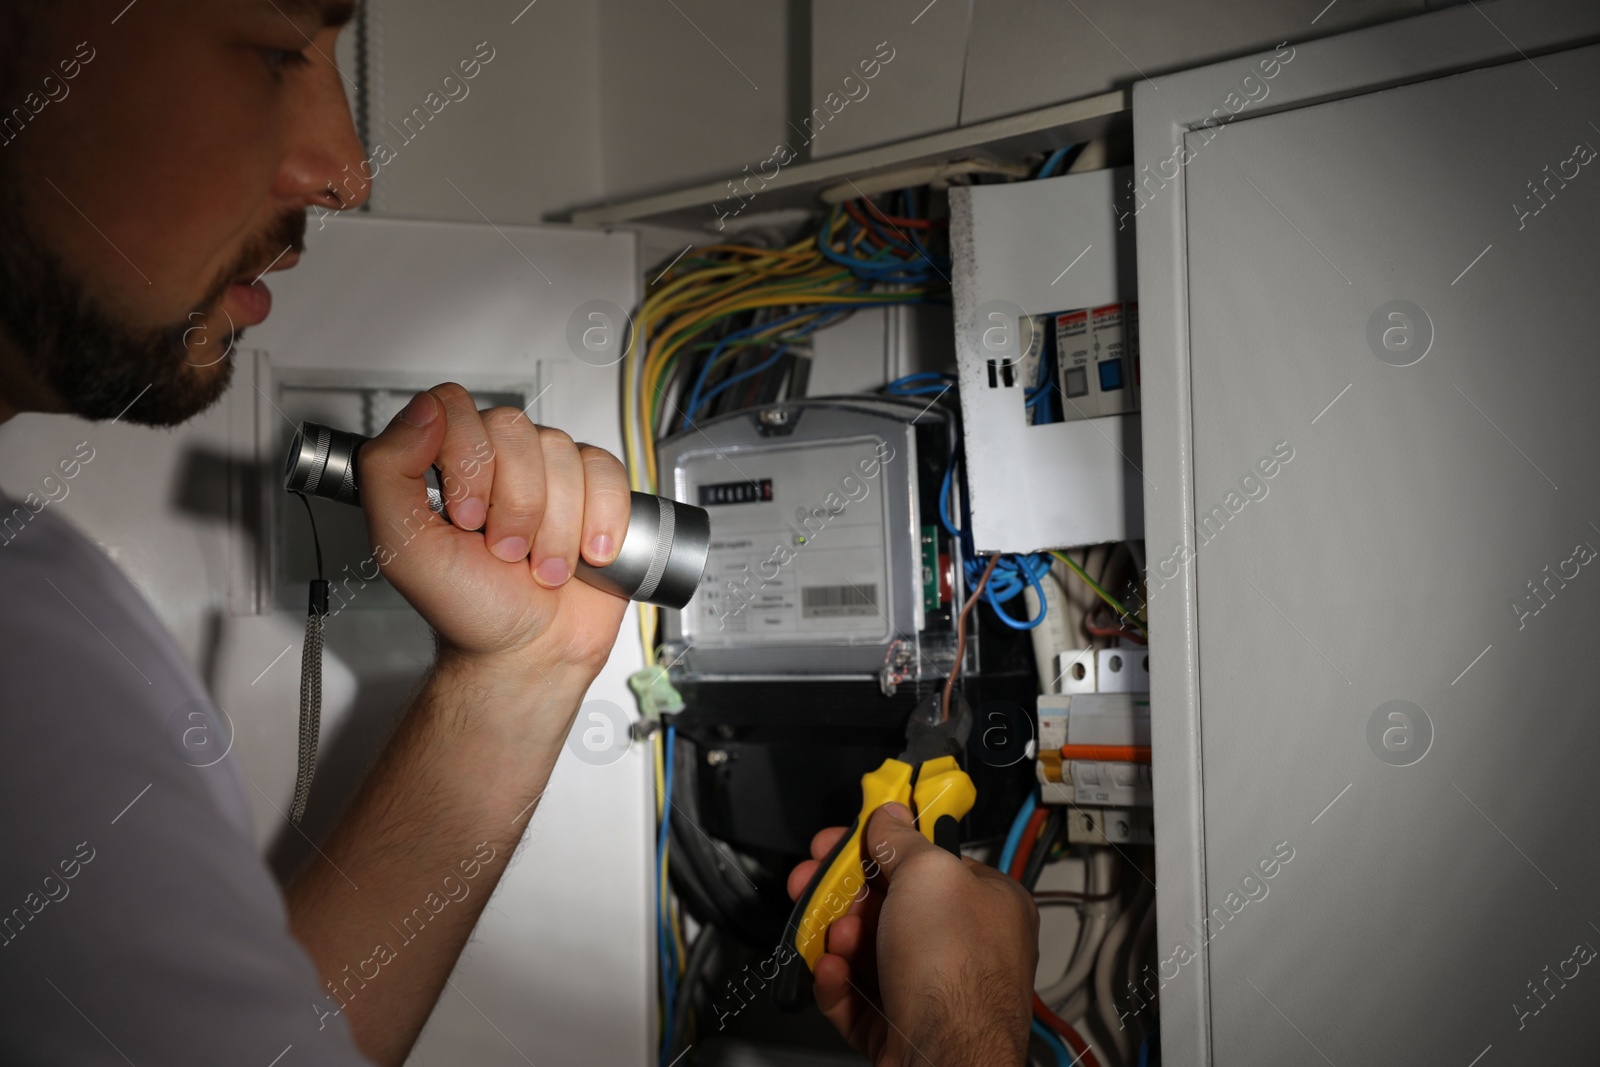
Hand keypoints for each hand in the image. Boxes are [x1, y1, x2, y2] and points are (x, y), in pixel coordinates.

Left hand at [357, 384, 631, 678]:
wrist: (528, 652)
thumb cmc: (468, 606)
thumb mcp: (402, 547)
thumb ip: (387, 470)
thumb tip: (423, 411)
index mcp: (446, 462)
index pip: (456, 407)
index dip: (467, 460)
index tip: (465, 517)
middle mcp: (499, 460)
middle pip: (516, 430)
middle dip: (515, 504)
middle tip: (504, 550)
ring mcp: (551, 474)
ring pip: (564, 454)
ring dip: (555, 526)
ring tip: (540, 565)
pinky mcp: (597, 491)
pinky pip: (608, 473)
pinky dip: (601, 520)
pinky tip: (585, 553)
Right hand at [786, 802, 1038, 1066]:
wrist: (946, 1061)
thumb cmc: (956, 969)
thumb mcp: (927, 874)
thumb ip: (902, 840)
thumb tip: (889, 814)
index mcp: (987, 902)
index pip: (927, 860)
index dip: (878, 846)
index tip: (841, 841)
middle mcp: (965, 946)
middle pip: (889, 905)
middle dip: (843, 894)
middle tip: (811, 882)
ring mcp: (933, 991)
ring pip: (868, 952)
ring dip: (840, 938)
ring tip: (834, 937)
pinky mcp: (901, 1029)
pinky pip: (858, 997)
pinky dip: (837, 982)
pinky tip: (830, 972)